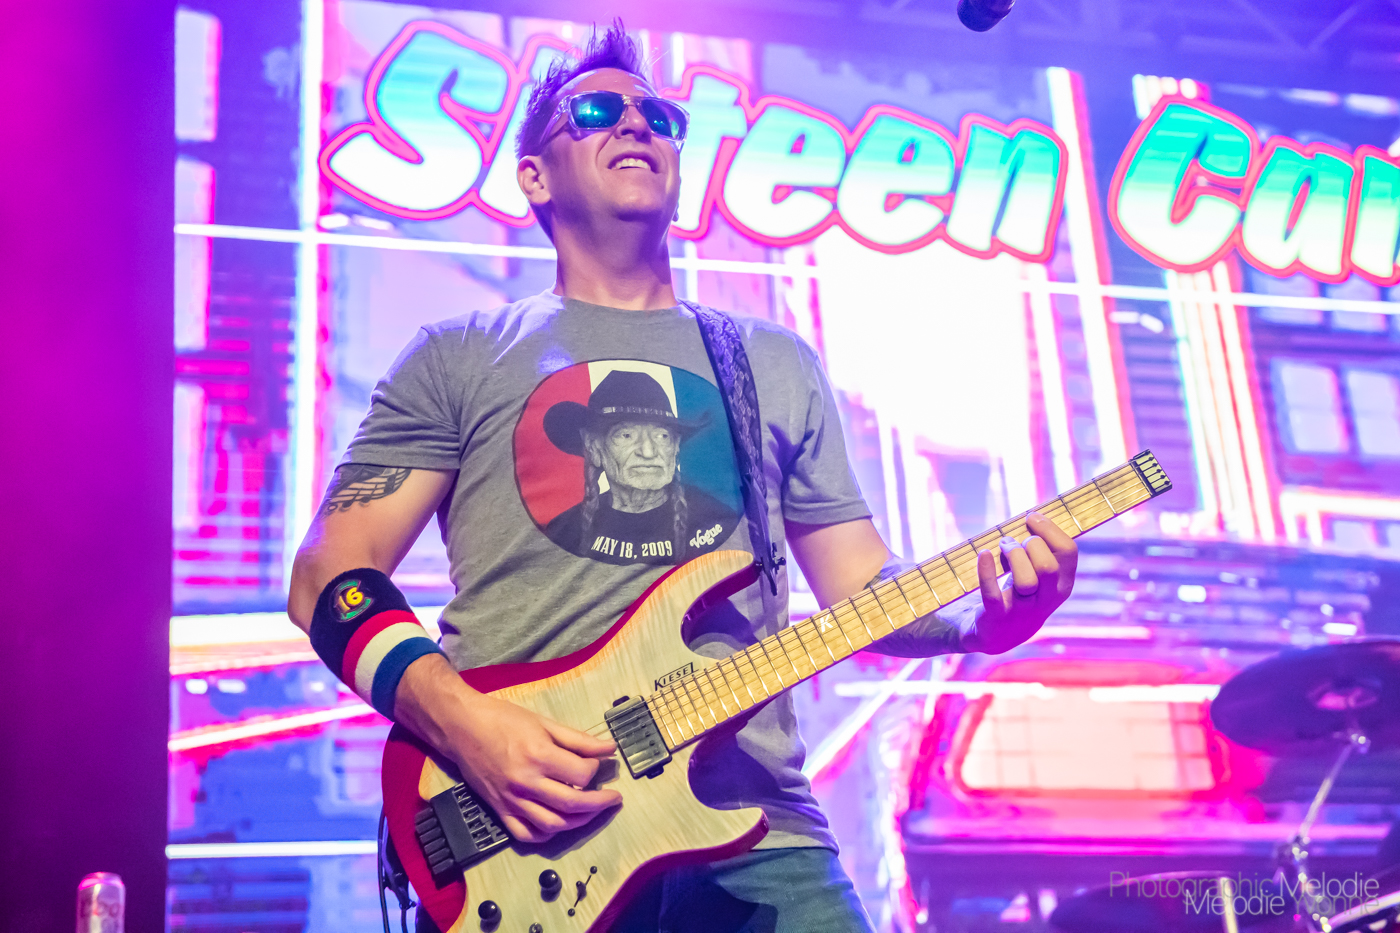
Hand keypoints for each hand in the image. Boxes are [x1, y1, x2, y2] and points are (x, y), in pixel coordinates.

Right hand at [394, 655, 621, 843]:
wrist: (461, 727)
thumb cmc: (503, 719)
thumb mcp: (544, 722)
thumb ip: (578, 739)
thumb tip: (609, 748)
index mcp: (539, 756)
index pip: (582, 774)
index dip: (596, 770)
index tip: (599, 764)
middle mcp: (526, 782)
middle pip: (573, 804)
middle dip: (599, 804)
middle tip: (613, 799)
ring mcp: (512, 800)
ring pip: (553, 825)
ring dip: (579, 822)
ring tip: (590, 812)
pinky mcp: (500, 810)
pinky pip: (526, 834)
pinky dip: (546, 834)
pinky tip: (558, 823)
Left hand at [962, 511, 1077, 653]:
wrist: (998, 633)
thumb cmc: (1019, 591)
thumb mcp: (1039, 573)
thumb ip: (1043, 549)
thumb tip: (1034, 516)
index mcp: (1062, 584)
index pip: (1068, 552)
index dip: (1050, 529)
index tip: (1031, 518)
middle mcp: (1047, 599)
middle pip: (1048, 566)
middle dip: (1030, 544)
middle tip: (1013, 542)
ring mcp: (1022, 610)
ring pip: (1026, 580)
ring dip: (1012, 556)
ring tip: (1002, 548)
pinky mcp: (997, 617)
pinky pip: (993, 594)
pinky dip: (987, 571)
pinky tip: (984, 554)